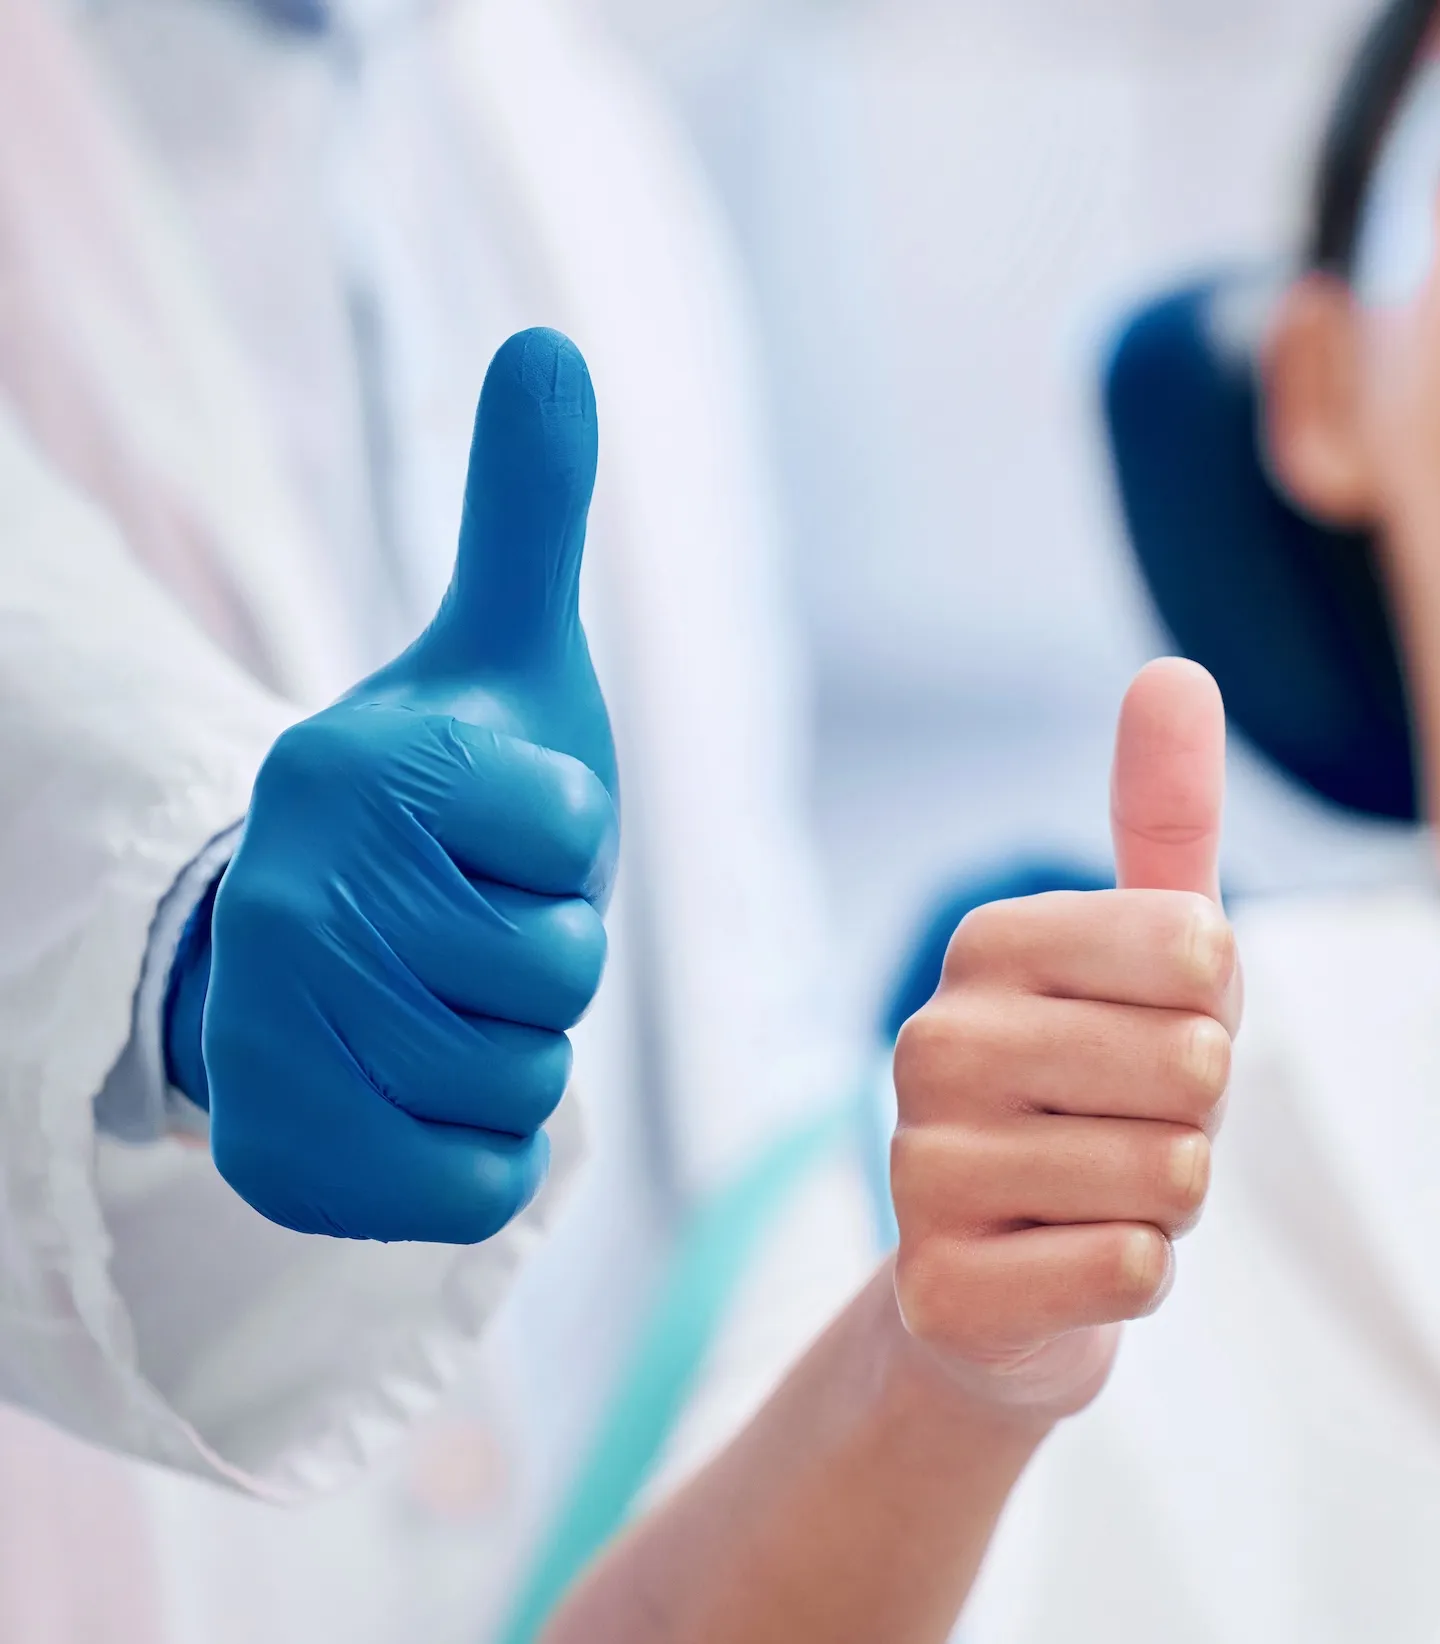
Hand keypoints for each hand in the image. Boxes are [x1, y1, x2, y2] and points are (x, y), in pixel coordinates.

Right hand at [168, 329, 619, 1243]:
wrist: (318, 950)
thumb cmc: (449, 805)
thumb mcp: (500, 654)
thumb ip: (525, 511)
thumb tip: (549, 342)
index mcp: (357, 768)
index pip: (573, 837)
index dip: (569, 846)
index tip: (503, 831)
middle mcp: (296, 899)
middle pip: (558, 971)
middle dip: (548, 957)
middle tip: (476, 928)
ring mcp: (275, 1036)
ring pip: (524, 1079)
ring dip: (520, 1051)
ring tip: (448, 1002)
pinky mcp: (283, 1161)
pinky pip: (481, 1184)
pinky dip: (484, 1150)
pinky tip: (424, 1090)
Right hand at [888, 659, 1237, 1416]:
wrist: (1003, 1282)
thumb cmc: (1099, 1095)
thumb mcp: (1146, 955)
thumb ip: (1163, 817)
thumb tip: (1173, 671)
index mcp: (988, 944)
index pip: (1203, 951)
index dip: (1217, 1012)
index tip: (1153, 1034)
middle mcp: (932, 1041)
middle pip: (1196, 1068)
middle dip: (1199, 1116)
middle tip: (1131, 1128)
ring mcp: (921, 1170)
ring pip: (1172, 1175)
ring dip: (1171, 1201)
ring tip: (1099, 1195)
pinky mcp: (942, 1290)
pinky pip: (1132, 1269)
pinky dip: (1137, 1276)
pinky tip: (1072, 1263)